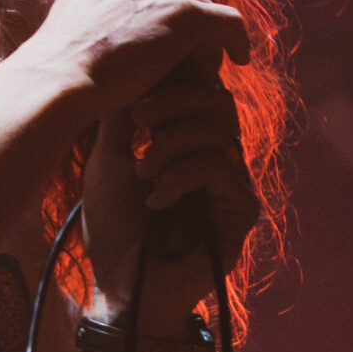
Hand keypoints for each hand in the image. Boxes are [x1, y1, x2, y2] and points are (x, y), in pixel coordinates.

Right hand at [14, 0, 249, 114]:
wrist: (60, 77)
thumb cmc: (59, 62)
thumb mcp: (76, 10)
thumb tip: (114, 9)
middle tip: (208, 21)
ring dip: (211, 23)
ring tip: (211, 49)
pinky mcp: (185, 14)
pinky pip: (230, 22)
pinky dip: (239, 40)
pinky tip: (240, 58)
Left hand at [81, 63, 258, 333]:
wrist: (122, 288)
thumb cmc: (114, 230)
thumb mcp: (109, 159)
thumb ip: (125, 114)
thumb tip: (130, 62)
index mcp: (189, 141)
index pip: (200, 89)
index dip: (175, 78)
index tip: (137, 89)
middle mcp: (217, 156)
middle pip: (217, 97)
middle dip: (173, 100)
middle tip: (137, 121)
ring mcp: (233, 182)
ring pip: (221, 126)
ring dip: (172, 141)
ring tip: (142, 169)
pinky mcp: (243, 209)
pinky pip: (221, 164)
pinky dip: (181, 175)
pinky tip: (156, 200)